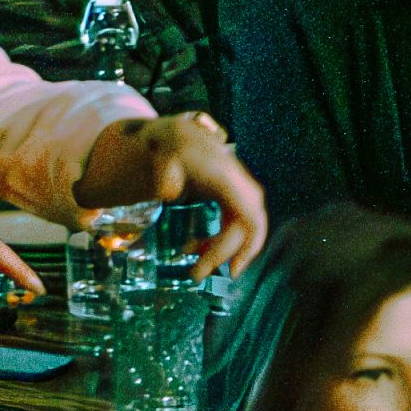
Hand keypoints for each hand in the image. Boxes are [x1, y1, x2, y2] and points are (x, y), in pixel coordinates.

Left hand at [75, 115, 265, 278]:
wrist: (175, 135)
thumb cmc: (169, 146)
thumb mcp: (162, 154)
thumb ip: (165, 172)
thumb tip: (168, 191)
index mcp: (228, 178)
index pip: (248, 218)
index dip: (246, 246)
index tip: (230, 270)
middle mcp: (240, 186)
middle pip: (247, 229)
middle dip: (229, 255)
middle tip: (199, 274)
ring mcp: (238, 192)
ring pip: (241, 230)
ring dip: (221, 250)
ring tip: (195, 264)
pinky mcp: (230, 198)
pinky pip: (233, 225)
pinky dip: (218, 241)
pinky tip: (194, 247)